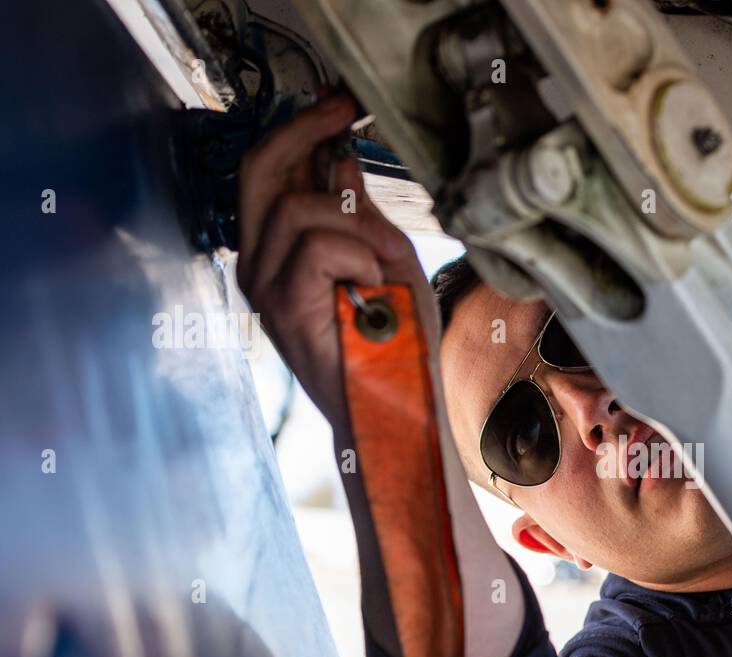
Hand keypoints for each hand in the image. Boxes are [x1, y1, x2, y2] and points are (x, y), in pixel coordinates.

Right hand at [236, 94, 436, 433]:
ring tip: (380, 270)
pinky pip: (316, 246)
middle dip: (303, 134)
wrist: (398, 406)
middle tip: (342, 115)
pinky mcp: (279, 305)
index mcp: (280, 251)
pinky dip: (357, 259)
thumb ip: (357, 212)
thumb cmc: (396, 344)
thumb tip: (338, 157)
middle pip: (260, 171)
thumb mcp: (384, 259)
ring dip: (356, 230)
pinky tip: (372, 289)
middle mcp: (259, 264)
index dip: (299, 128)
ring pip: (297, 209)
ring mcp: (263, 285)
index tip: (338, 101)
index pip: (268, 172)